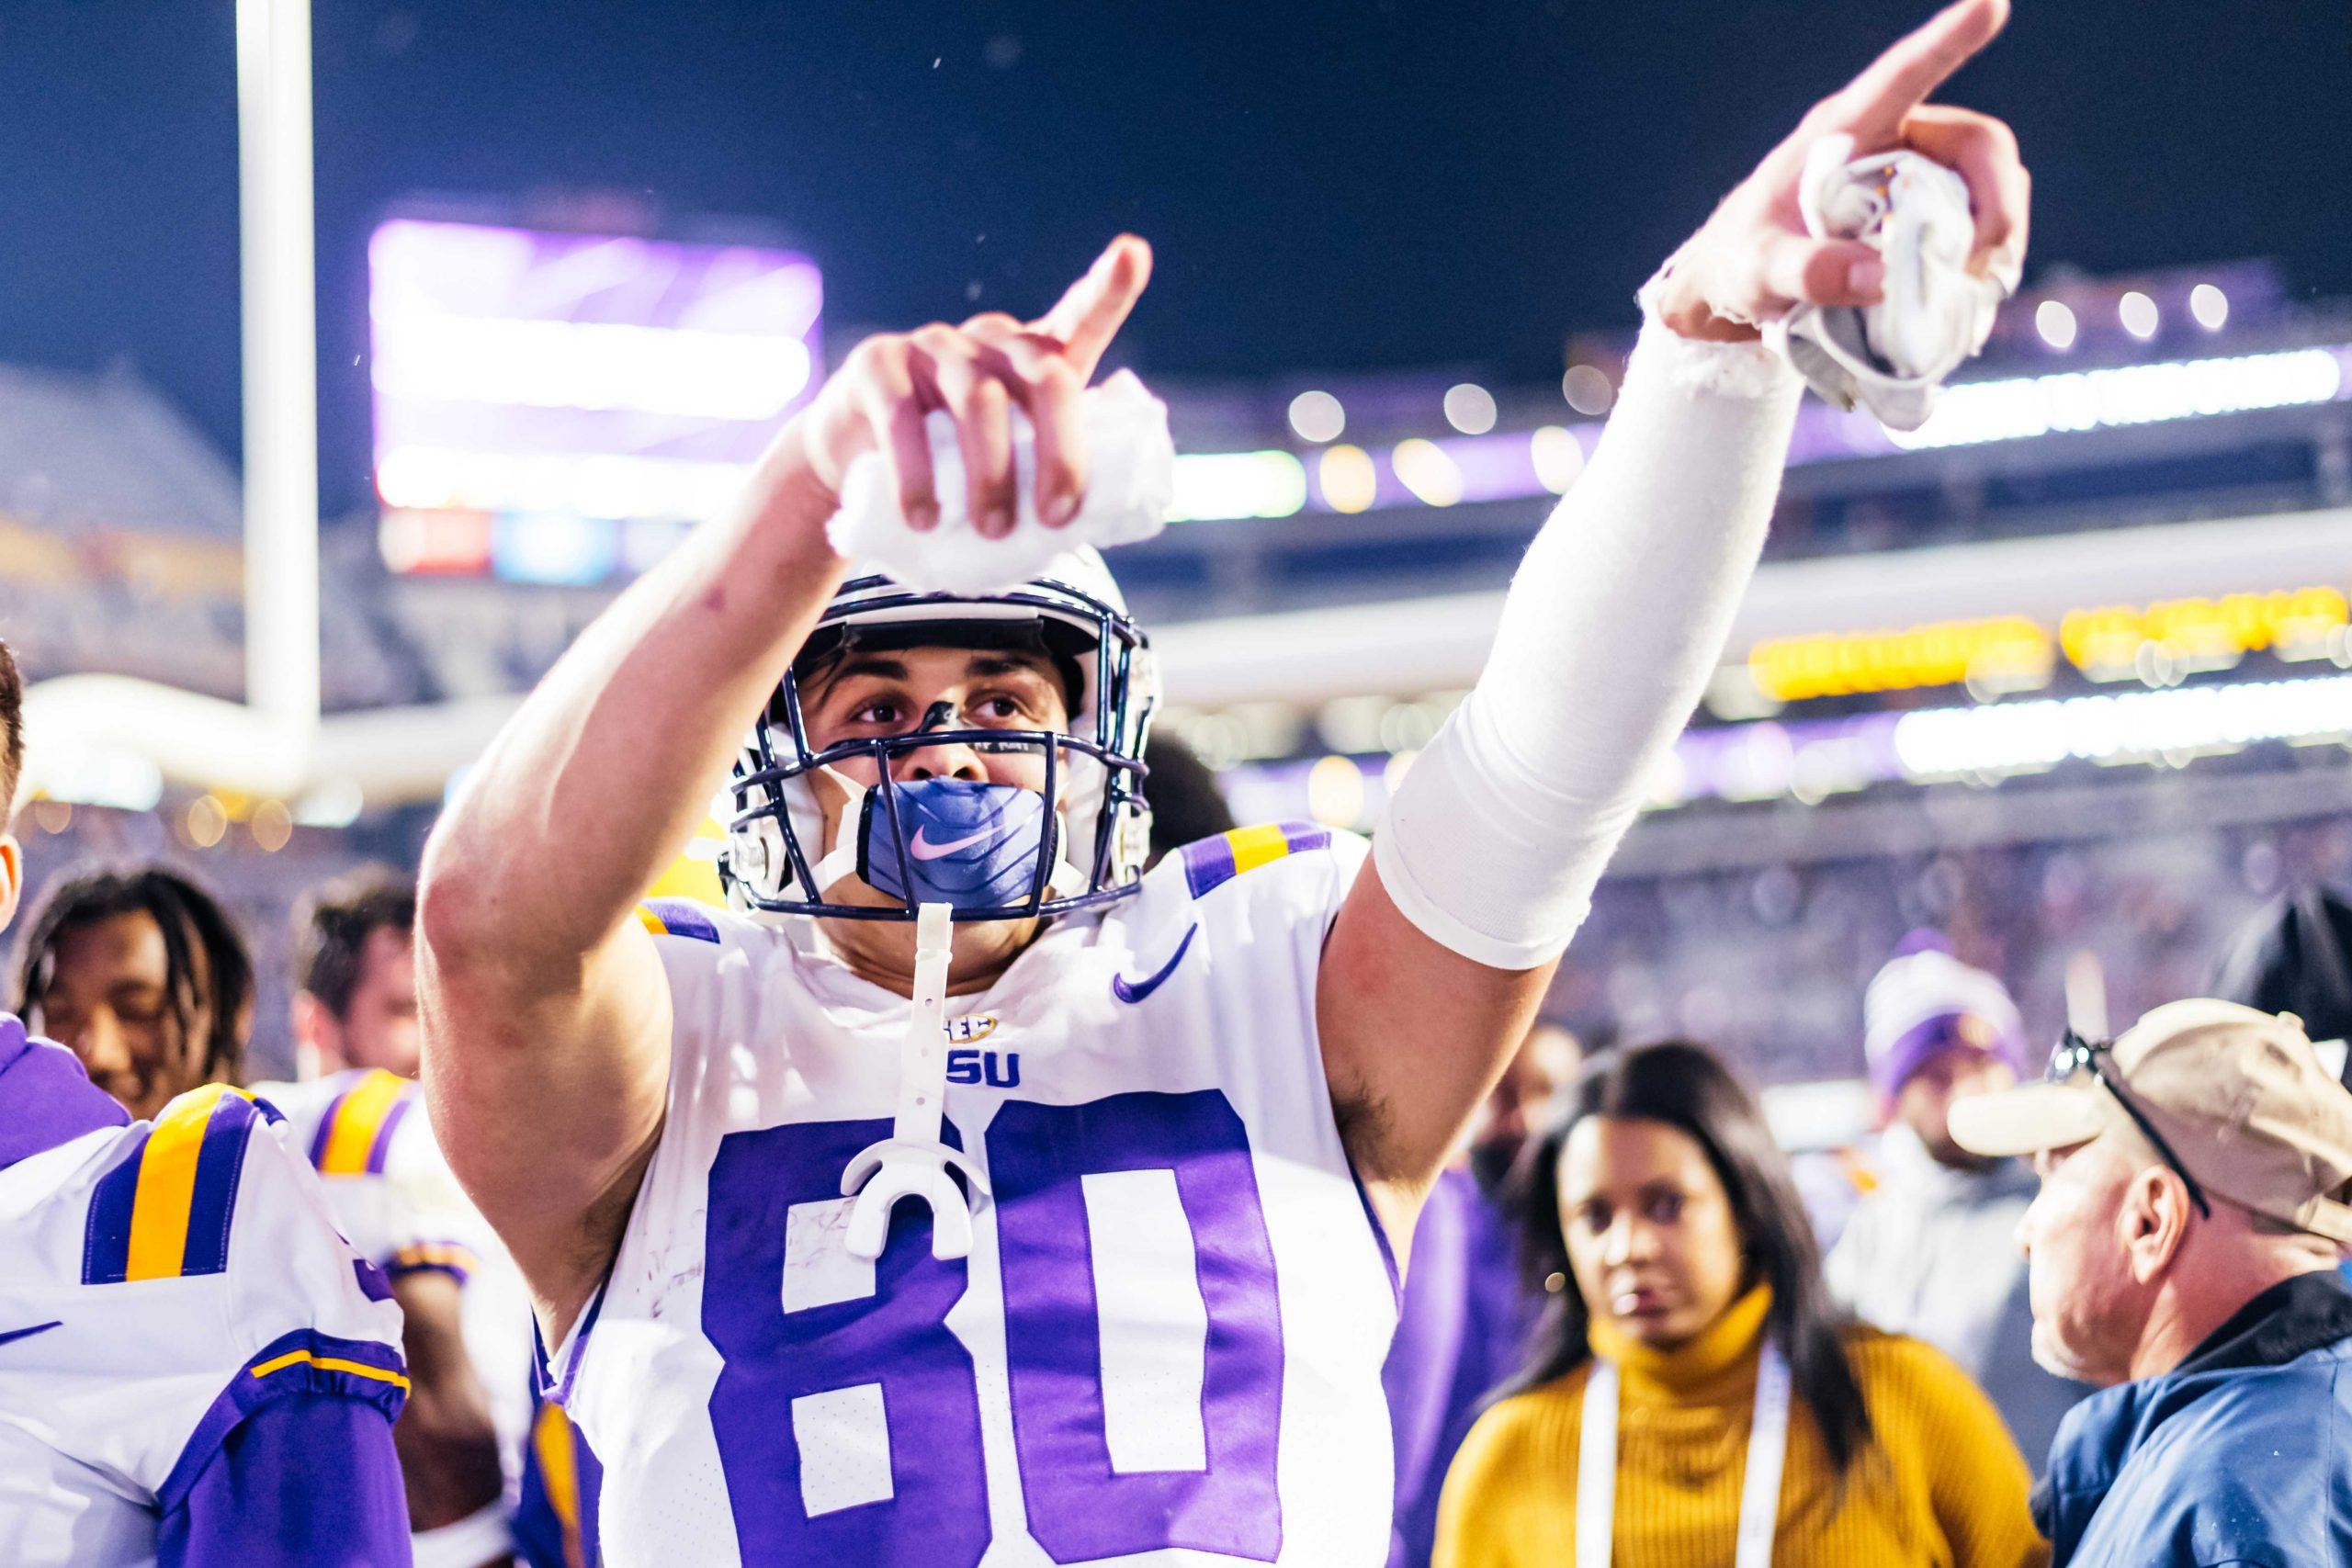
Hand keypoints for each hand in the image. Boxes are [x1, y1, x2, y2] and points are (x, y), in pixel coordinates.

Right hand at [794, 236, 1152, 536]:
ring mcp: (934, 346)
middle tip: (1057, 517)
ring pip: (980, 401)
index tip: (1131, 253)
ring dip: (992, 472)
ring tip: (991, 530)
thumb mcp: (1006, 468)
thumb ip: (1040, 475)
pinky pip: (905, 417)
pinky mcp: (878, 364)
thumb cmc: (950, 469)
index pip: (1079, 318)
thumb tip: (1087, 524)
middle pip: (1044, 378)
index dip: (1108, 287)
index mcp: (1033, 361)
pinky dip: (918, 476)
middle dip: (1061, 452)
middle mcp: (989, 341)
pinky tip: (924, 517)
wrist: (854, 467)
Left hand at [1651, 0, 2027, 342]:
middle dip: (1995, 202)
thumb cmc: (1741, 261)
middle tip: (1974, 261)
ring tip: (1960, 289)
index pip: (1901, 77)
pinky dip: (1984, 261)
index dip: (1947, 42)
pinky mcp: (1930, 218)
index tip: (1992, 3)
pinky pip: (1984, 228)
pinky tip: (1961, 296)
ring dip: (1994, 239)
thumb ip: (1807, 271)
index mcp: (1843, 132)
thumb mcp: (1757, 270)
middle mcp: (1893, 145)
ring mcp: (1918, 180)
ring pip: (1993, 187)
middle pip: (1978, 145)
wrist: (1741, 287)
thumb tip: (1879, 278)